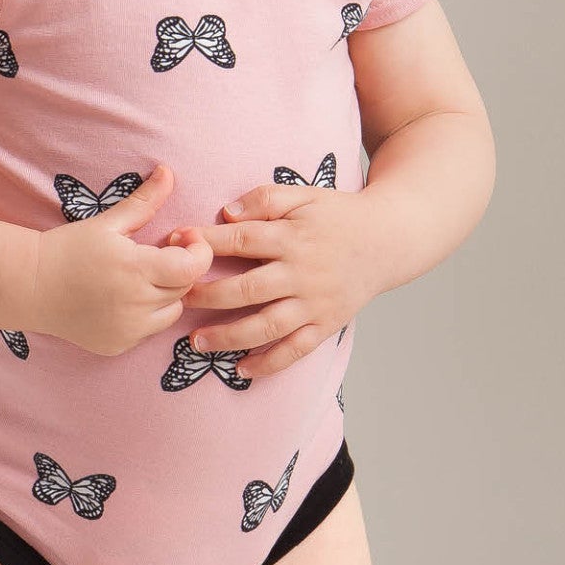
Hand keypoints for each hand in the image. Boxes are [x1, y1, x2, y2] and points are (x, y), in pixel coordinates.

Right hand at [33, 162, 212, 357]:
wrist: (30, 286)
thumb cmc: (68, 248)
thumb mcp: (108, 222)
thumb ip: (144, 201)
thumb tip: (168, 171)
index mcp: (135, 269)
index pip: (193, 267)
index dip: (196, 251)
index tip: (179, 237)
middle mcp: (135, 304)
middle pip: (185, 287)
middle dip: (180, 267)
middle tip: (159, 252)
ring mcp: (127, 330)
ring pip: (173, 311)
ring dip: (167, 293)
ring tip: (142, 276)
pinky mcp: (118, 346)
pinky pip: (151, 329)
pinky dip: (148, 314)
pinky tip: (125, 298)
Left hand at [168, 184, 389, 378]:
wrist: (388, 240)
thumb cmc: (338, 215)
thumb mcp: (304, 194)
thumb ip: (264, 199)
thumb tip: (225, 212)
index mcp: (293, 237)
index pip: (241, 240)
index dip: (205, 243)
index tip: (175, 244)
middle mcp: (302, 273)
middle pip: (247, 289)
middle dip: (207, 296)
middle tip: (176, 299)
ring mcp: (315, 303)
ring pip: (266, 326)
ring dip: (228, 337)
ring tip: (196, 342)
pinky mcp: (326, 325)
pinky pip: (296, 351)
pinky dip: (269, 364)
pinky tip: (242, 370)